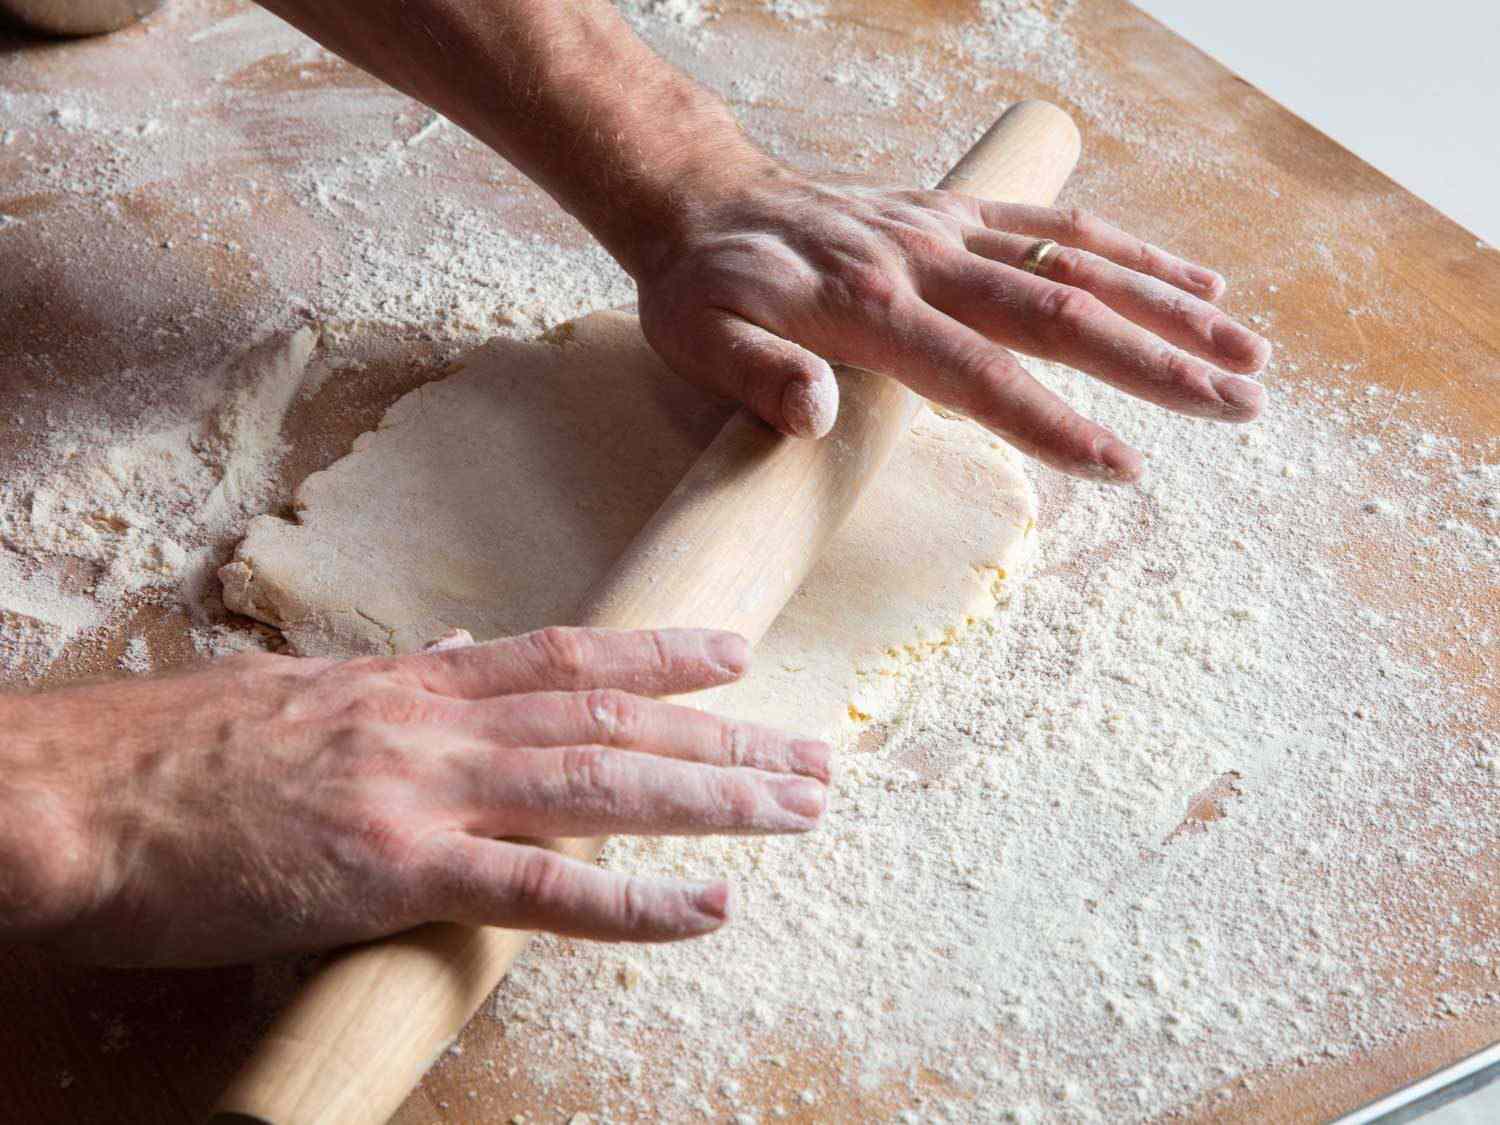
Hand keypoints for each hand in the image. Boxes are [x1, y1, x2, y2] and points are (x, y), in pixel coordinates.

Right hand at [0, 627, 827, 966]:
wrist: (73, 797)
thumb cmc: (170, 755)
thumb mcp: (292, 697)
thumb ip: (385, 685)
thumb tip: (446, 653)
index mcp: (409, 683)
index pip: (562, 655)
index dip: (657, 656)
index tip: (732, 654)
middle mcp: (434, 721)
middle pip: (610, 720)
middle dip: (722, 737)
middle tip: (812, 752)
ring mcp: (423, 792)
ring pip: (601, 785)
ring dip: (711, 798)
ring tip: (799, 807)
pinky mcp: (394, 870)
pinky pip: (539, 887)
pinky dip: (633, 899)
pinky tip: (709, 908)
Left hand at [633, 168, 1270, 480]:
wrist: (706, 203)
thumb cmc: (705, 291)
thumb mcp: (699, 340)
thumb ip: (757, 377)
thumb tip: (815, 417)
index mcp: (867, 307)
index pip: (976, 372)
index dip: (1050, 422)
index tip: (1122, 466)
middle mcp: (925, 261)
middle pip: (1059, 313)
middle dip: (1155, 364)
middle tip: (1239, 406)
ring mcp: (950, 230)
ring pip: (1079, 263)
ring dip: (1171, 310)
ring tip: (1249, 355)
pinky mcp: (960, 213)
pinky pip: (1060, 226)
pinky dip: (1135, 253)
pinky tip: (1200, 282)